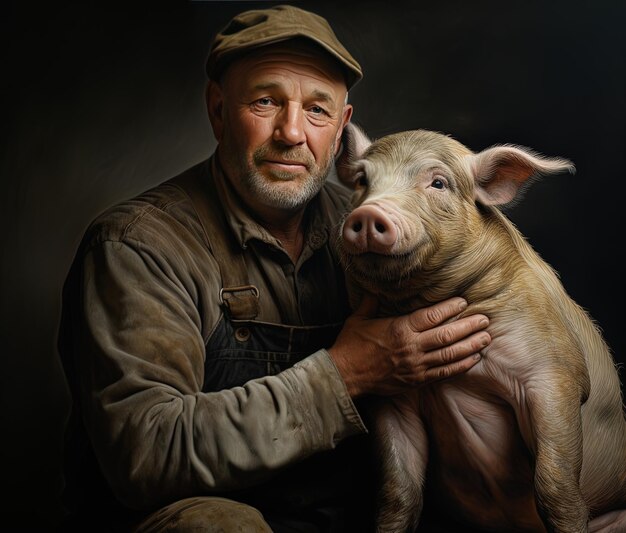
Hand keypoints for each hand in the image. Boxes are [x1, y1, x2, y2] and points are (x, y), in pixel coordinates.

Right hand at [328, 294, 489, 397]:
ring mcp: (415, 366)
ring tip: (486, 338)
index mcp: (399, 329)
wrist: (345, 376)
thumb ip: (370, 303)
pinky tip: (473, 359)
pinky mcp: (416, 380)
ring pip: (449, 355)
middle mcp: (411, 347)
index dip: (450, 308)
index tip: (463, 302)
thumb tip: (375, 288)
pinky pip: (443, 373)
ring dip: (470, 346)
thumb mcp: (358, 319)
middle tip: (484, 319)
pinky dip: (460, 366)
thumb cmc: (351, 345)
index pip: (431, 316)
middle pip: (446, 335)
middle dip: (468, 327)